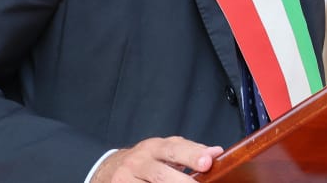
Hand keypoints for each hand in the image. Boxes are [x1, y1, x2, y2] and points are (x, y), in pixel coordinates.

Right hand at [90, 137, 222, 182]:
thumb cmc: (147, 160)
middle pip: (161, 175)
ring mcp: (125, 179)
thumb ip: (191, 151)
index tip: (207, 163)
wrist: (110, 169)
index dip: (192, 156)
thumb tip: (217, 153)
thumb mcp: (166, 150)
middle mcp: (138, 162)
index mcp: (154, 148)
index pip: (175, 150)